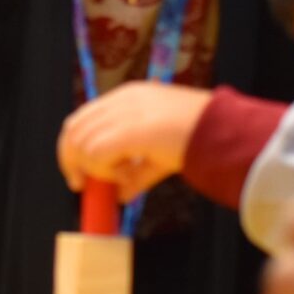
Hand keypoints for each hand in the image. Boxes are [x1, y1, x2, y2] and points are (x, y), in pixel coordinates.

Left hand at [59, 82, 213, 199]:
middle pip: (74, 128)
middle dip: (72, 160)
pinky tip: (125, 176)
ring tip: (120, 177)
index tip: (79, 175)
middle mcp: (122, 100)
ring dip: (94, 168)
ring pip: (82, 143)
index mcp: (128, 97)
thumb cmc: (199, 139)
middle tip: (82, 184)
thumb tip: (120, 196)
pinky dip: (102, 171)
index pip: (83, 118)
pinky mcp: (130, 129)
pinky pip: (95, 154)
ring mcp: (125, 112)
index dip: (73, 148)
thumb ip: (136, 173)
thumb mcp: (160, 155)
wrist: (221, 132)